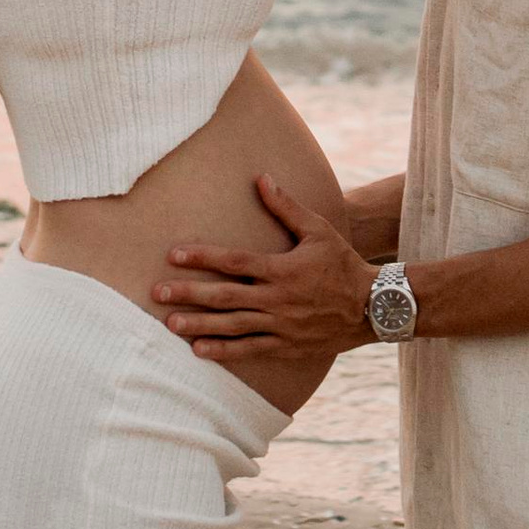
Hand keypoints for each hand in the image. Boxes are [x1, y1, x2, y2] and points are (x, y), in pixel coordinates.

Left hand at [160, 175, 377, 357]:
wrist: (372, 306)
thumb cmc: (342, 263)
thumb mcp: (318, 229)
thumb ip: (286, 207)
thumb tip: (262, 178)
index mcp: (281, 269)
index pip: (234, 261)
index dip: (202, 257)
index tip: (174, 254)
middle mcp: (277, 299)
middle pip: (224, 297)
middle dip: (188, 294)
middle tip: (157, 293)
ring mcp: (280, 325)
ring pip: (232, 326)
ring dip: (199, 325)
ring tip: (170, 324)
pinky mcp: (285, 345)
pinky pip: (250, 350)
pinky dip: (224, 351)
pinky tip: (200, 351)